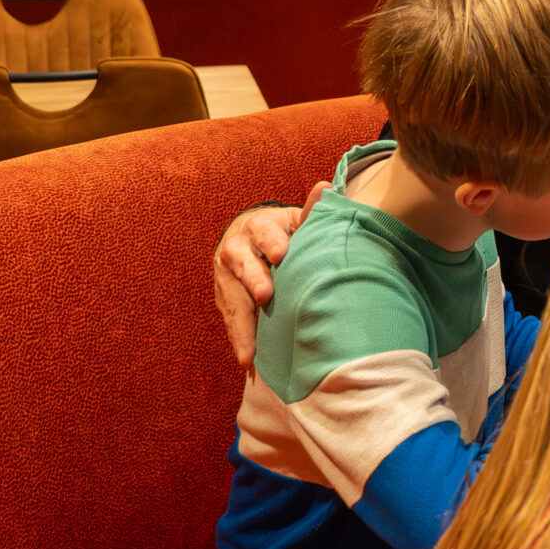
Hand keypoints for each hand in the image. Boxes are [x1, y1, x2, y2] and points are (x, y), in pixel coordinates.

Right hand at [213, 180, 323, 364]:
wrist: (247, 238)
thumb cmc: (282, 233)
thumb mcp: (294, 221)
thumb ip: (311, 211)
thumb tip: (326, 188)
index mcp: (258, 226)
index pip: (266, 233)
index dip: (273, 242)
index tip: (282, 254)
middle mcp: (236, 249)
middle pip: (243, 265)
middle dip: (253, 280)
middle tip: (265, 295)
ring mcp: (226, 276)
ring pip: (233, 300)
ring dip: (242, 325)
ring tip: (250, 352)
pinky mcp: (224, 298)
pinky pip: (231, 320)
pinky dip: (239, 339)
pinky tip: (248, 361)